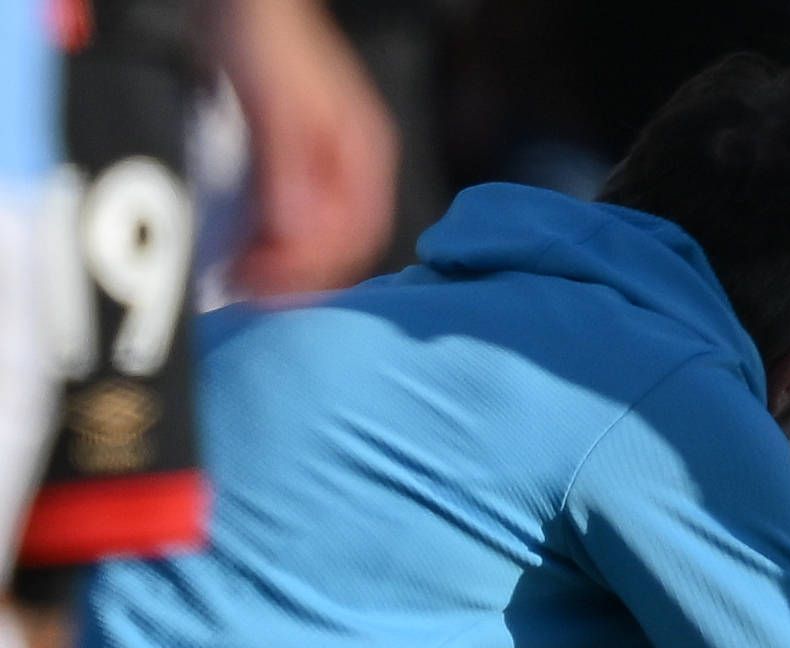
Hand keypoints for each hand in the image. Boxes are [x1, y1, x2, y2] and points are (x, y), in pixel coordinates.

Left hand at [206, 0, 397, 294]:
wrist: (246, 3)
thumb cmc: (266, 38)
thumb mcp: (278, 103)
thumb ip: (290, 166)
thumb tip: (295, 232)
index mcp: (366, 155)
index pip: (358, 233)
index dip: (317, 267)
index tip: (272, 286)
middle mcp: (353, 169)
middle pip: (341, 244)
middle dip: (299, 275)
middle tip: (252, 295)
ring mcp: (326, 170)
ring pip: (316, 238)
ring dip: (282, 266)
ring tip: (241, 281)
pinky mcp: (294, 168)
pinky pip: (290, 222)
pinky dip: (268, 244)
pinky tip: (241, 253)